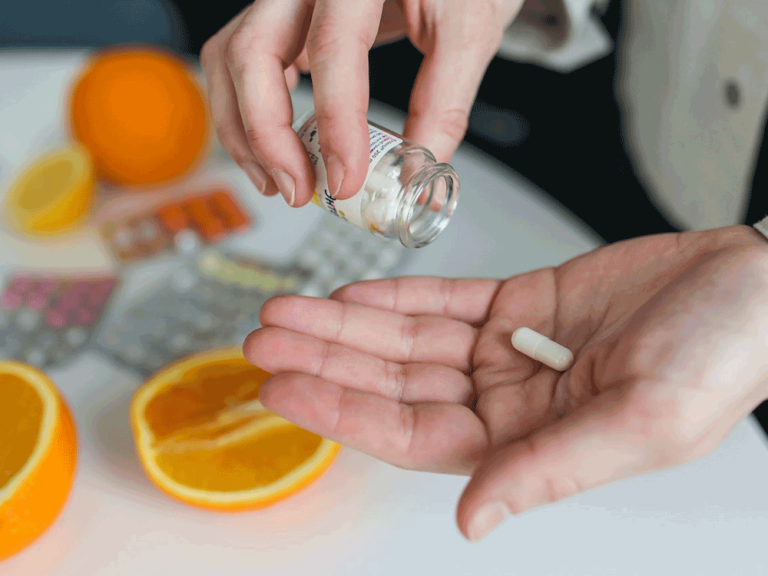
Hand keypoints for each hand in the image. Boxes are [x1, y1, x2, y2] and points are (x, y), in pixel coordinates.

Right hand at [200, 0, 524, 207]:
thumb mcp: (470, 29)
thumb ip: (444, 103)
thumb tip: (414, 175)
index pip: (332, 48)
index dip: (335, 125)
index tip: (346, 181)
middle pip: (250, 52)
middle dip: (266, 136)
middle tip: (299, 190)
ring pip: (229, 60)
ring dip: (244, 132)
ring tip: (281, 182)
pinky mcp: (282, 17)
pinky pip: (239, 63)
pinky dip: (247, 114)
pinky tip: (278, 151)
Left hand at [243, 225, 767, 540]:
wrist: (751, 287)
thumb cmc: (720, 357)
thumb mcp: (642, 423)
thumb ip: (551, 470)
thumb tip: (476, 520)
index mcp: (529, 444)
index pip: (410, 433)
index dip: (342, 411)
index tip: (284, 386)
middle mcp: (508, 401)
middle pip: (394, 383)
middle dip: (328, 359)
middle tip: (265, 339)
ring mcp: (508, 351)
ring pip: (408, 339)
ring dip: (348, 324)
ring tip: (288, 309)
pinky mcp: (519, 304)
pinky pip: (445, 301)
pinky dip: (398, 296)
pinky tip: (353, 294)